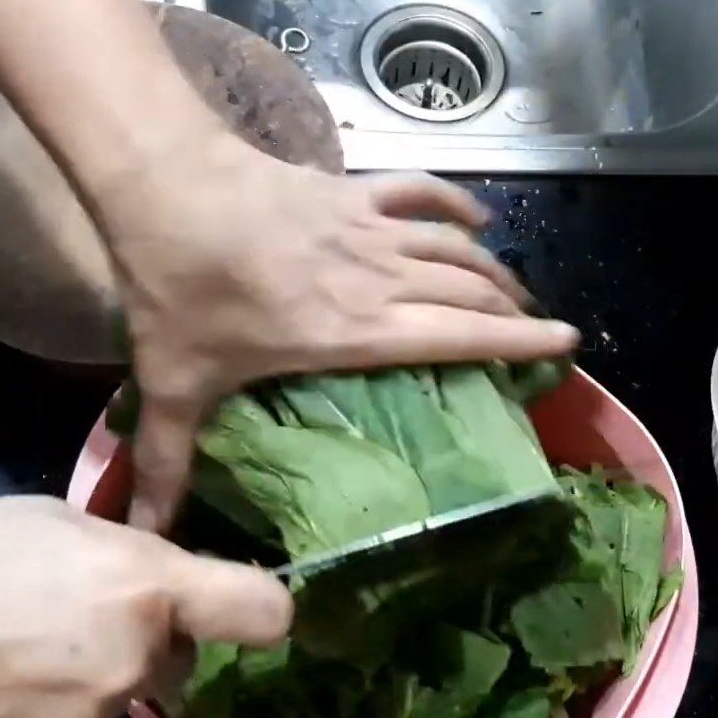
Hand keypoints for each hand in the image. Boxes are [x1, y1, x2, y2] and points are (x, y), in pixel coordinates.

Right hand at [0, 495, 290, 717]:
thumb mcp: (66, 525)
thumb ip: (130, 553)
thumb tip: (162, 572)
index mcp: (148, 584)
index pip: (260, 610)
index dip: (263, 608)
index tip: (253, 606)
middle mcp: (135, 657)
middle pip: (178, 655)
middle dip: (151, 639)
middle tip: (91, 616)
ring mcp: (94, 717)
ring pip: (127, 691)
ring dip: (101, 673)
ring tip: (38, 643)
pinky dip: (61, 705)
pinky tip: (20, 673)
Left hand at [93, 132, 578, 530]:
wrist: (165, 184)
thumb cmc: (180, 286)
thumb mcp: (176, 383)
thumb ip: (168, 461)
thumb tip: (150, 532)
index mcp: (353, 330)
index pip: (459, 334)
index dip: (519, 339)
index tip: (568, 342)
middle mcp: (379, 279)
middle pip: (468, 290)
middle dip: (514, 308)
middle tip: (538, 328)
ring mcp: (369, 229)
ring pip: (455, 247)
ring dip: (493, 267)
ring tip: (518, 291)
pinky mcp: (352, 192)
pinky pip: (421, 191)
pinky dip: (455, 203)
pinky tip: (477, 217)